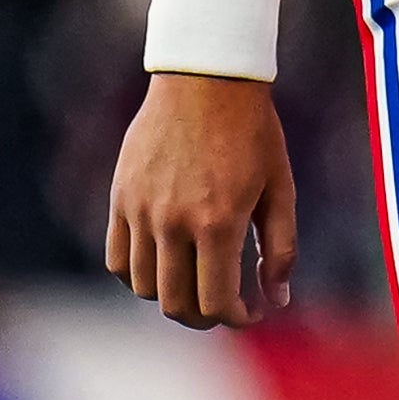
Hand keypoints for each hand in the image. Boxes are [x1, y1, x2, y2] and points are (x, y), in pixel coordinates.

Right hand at [105, 74, 296, 328]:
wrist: (206, 81)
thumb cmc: (254, 133)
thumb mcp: (280, 188)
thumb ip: (281, 248)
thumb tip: (279, 298)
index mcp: (218, 223)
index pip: (215, 302)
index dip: (235, 318)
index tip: (252, 311)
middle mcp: (172, 223)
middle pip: (176, 304)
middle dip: (205, 317)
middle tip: (226, 307)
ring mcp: (140, 212)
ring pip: (144, 287)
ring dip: (173, 296)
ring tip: (199, 280)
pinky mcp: (119, 199)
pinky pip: (117, 260)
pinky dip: (139, 274)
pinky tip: (166, 262)